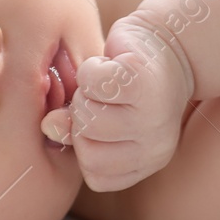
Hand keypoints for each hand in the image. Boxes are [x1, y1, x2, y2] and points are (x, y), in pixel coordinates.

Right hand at [41, 12, 195, 191]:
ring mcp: (153, 116)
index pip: (96, 175)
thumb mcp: (102, 116)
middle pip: (87, 151)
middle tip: (102, 99)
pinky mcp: (143, 81)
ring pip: (87, 117)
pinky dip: (91, 69)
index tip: (100, 119)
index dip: (86, 145)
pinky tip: (109, 64)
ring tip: (105, 83)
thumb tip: (49, 126)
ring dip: (85, 93)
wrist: (170, 44)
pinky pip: (93, 84)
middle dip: (81, 119)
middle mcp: (156, 146)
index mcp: (148, 161)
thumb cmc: (131, 86)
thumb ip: (73, 130)